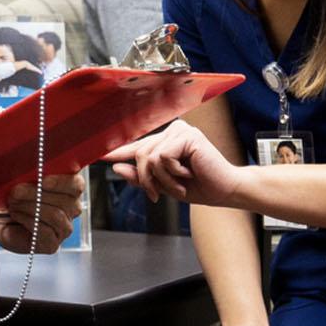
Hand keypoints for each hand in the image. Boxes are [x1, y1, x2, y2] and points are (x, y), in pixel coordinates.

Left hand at [0, 173, 85, 254]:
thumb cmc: (10, 199)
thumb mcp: (13, 181)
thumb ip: (13, 172)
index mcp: (68, 189)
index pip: (75, 184)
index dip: (61, 181)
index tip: (41, 179)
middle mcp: (71, 209)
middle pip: (66, 201)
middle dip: (37, 194)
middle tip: (15, 192)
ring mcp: (63, 228)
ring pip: (56, 215)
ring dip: (31, 208)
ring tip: (13, 205)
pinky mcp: (52, 244)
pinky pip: (46, 232)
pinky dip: (29, 222)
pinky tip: (17, 217)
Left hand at [107, 120, 248, 209]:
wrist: (224, 191)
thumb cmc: (200, 187)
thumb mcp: (163, 186)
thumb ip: (141, 177)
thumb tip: (117, 167)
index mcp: (167, 141)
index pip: (138, 146)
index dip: (119, 151)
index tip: (100, 155)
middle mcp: (172, 132)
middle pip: (140, 154)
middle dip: (146, 179)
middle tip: (156, 195)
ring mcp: (180, 131)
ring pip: (150, 157)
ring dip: (162, 179)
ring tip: (179, 185)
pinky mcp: (187, 135)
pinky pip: (162, 157)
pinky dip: (172, 173)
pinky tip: (188, 173)